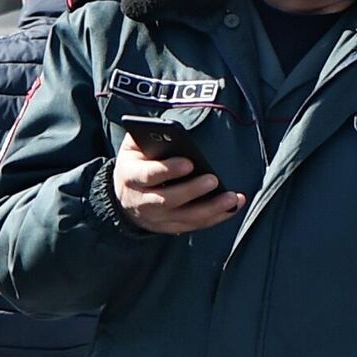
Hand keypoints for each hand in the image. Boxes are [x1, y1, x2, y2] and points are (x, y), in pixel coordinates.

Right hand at [113, 133, 244, 234]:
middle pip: (167, 200)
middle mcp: (141, 201)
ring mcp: (156, 218)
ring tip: (232, 198)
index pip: (148, 175)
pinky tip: (232, 207)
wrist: (124, 195)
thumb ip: (148, 136)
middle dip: (192, 190)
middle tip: (213, 179)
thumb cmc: (137, 163)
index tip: (189, 163)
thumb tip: (169, 129)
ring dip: (211, 208)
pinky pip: (195, 225)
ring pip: (185, 217)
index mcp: (130, 177)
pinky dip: (216, 217)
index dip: (168, 170)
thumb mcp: (134, 147)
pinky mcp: (170, 227)